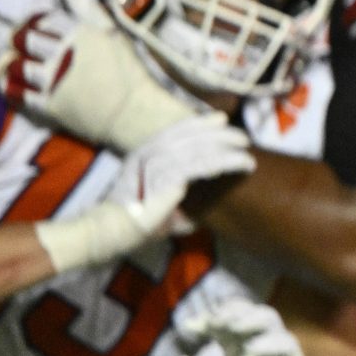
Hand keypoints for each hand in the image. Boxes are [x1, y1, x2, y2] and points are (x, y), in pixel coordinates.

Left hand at [2, 0, 196, 150]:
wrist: (135, 113)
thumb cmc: (131, 72)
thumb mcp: (113, 32)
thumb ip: (87, 7)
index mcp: (80, 34)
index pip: (45, 18)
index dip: (35, 18)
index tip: (34, 22)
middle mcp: (62, 55)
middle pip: (25, 39)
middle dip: (16, 37)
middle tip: (16, 39)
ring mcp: (53, 81)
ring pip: (15, 66)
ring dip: (7, 62)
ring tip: (8, 60)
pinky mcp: (48, 106)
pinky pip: (18, 94)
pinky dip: (9, 87)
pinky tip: (8, 83)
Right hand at [31, 113, 252, 272]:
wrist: (107, 235)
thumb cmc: (130, 225)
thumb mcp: (157, 204)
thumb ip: (177, 199)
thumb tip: (199, 210)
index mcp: (143, 153)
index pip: (176, 130)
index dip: (200, 123)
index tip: (221, 121)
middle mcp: (149, 152)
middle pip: (192, 134)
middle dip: (220, 134)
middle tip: (242, 138)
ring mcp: (156, 162)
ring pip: (202, 147)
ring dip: (229, 148)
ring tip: (247, 152)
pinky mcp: (167, 176)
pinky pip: (205, 164)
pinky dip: (228, 162)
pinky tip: (243, 164)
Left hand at [176, 300, 338, 355]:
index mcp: (234, 347)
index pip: (221, 323)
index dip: (207, 320)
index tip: (190, 326)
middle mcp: (254, 341)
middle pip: (246, 311)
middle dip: (230, 311)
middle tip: (214, 320)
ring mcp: (274, 347)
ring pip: (268, 317)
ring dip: (249, 319)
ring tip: (233, 327)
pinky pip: (284, 342)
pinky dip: (269, 344)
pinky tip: (251, 353)